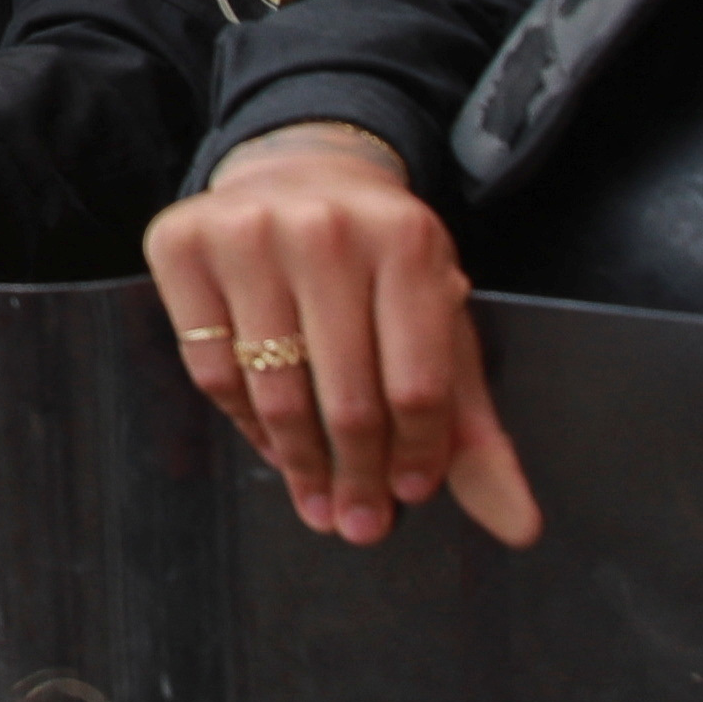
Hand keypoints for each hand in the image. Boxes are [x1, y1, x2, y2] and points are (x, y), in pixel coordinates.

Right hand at [140, 123, 541, 548]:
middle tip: (359, 523)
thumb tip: (520, 525)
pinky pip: (211, 371)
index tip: (408, 493)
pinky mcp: (182, 246)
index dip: (417, 454)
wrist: (302, 176)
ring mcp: (247, 232)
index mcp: (408, 241)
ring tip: (318, 498)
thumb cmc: (381, 267)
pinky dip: (244, 423)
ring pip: (274, 391)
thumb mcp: (439, 326)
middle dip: (357, 477)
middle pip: (347, 397)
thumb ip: (475, 428)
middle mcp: (326, 228)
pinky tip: (272, 443)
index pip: (419, 384)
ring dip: (300, 463)